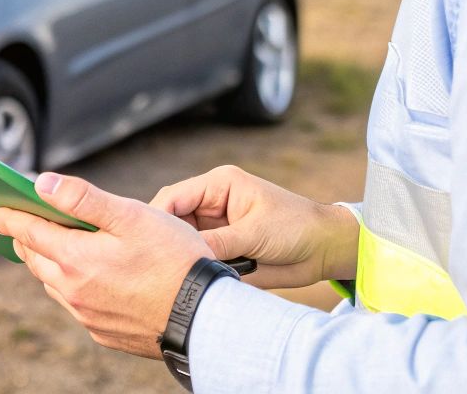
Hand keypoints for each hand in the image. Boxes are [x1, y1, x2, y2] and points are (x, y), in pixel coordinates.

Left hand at [0, 172, 210, 358]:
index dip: (9, 217)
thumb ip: (82, 199)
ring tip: (51, 248)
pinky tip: (87, 278)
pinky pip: (76, 306)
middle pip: (36, 260)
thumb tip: (40, 184)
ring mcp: (88, 316)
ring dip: (48, 264)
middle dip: (26, 239)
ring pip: (54, 284)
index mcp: (74, 259)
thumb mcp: (131, 216)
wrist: (205, 317)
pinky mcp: (104, 333)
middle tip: (19, 225)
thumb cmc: (174, 259)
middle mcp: (73, 292)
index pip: (28, 232)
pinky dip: (73, 287)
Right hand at [150, 165, 357, 289]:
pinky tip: (185, 281)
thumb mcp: (254, 232)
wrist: (324, 250)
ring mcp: (215, 228)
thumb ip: (217, 243)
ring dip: (178, 256)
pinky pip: (197, 259)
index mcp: (217, 186)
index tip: (143, 240)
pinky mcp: (222, 250)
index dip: (155, 217)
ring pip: (181, 242)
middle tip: (150, 263)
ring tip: (167, 274)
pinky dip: (192, 269)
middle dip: (162, 240)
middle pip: (171, 220)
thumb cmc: (295, 227)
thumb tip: (182, 257)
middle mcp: (211, 205)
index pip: (174, 197)